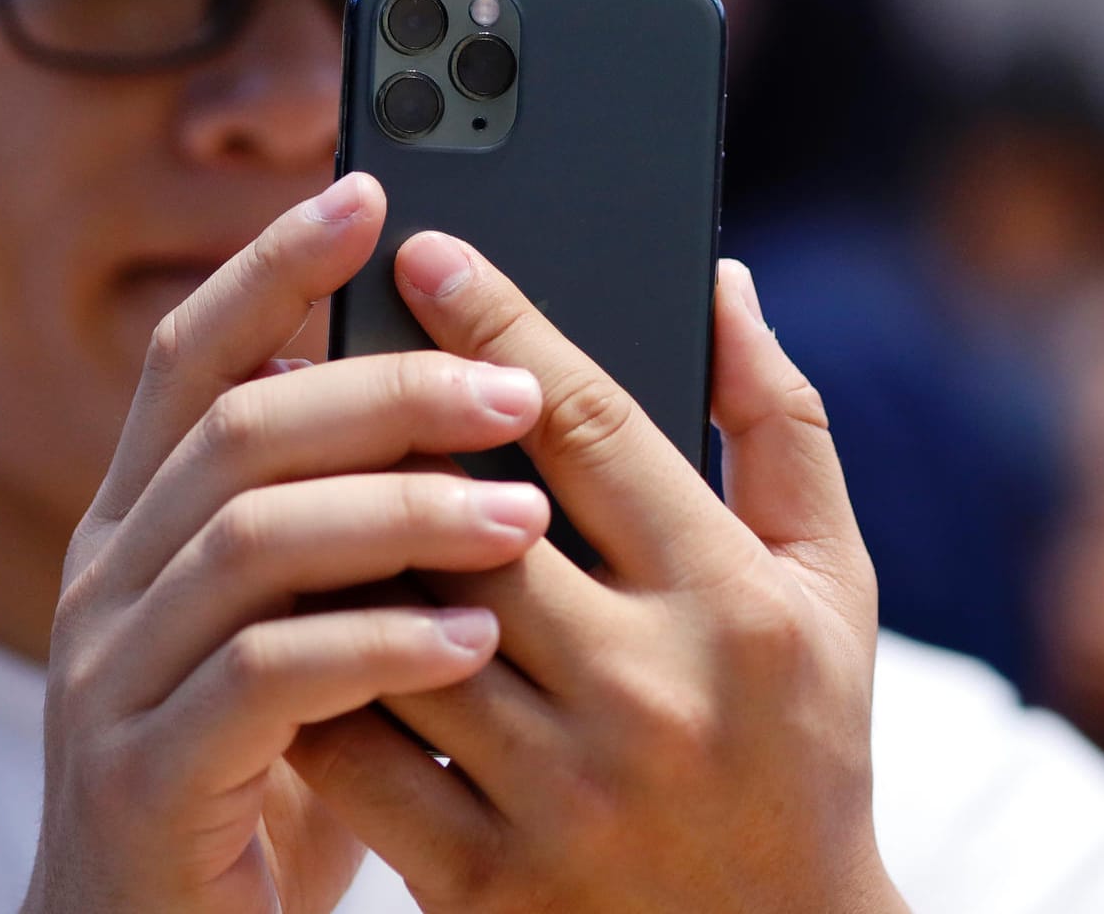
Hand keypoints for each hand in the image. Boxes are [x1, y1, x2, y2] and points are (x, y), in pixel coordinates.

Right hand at [23, 176, 553, 913]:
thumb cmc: (263, 780)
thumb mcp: (304, 633)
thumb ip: (352, 532)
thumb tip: (473, 408)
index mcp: (143, 528)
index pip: (192, 362)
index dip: (271, 268)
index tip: (370, 191)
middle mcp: (110, 581)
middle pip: (236, 431)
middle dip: (383, 391)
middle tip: (516, 385)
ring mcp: (111, 678)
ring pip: (249, 538)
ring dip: (399, 513)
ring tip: (527, 515)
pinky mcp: (144, 776)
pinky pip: (262, 679)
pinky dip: (375, 647)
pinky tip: (472, 642)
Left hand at [287, 234, 909, 912]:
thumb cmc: (803, 749)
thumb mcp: (829, 587)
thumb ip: (780, 428)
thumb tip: (719, 279)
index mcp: (737, 605)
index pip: (592, 426)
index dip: (498, 322)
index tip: (423, 252)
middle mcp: (651, 695)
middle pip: (468, 518)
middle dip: (382, 426)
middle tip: (312, 351)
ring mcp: (561, 794)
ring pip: (395, 629)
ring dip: (326, 544)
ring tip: (274, 467)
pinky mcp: (485, 880)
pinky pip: (359, 756)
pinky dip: (311, 678)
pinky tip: (284, 615)